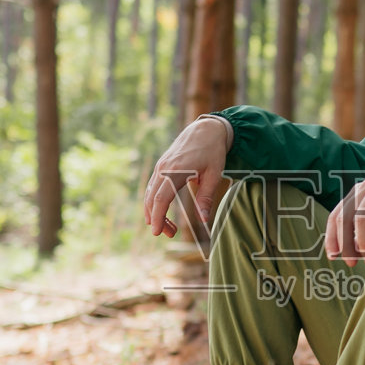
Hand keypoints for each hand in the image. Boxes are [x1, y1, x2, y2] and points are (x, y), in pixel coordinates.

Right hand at [143, 117, 230, 237]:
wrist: (206, 129)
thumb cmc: (213, 152)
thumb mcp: (214, 175)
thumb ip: (206, 197)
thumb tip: (203, 219)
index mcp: (176, 171)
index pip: (161, 200)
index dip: (158, 218)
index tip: (158, 233)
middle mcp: (164, 169)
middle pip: (152, 200)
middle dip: (157, 220)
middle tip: (169, 235)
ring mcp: (161, 166)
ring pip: (150, 194)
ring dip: (155, 212)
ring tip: (169, 227)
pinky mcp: (161, 166)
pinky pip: (152, 187)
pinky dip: (154, 201)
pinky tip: (161, 211)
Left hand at [325, 174, 364, 265]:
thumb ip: (363, 235)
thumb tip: (344, 254)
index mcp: (356, 194)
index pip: (335, 216)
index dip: (331, 237)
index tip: (332, 256)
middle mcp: (363, 188)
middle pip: (344, 218)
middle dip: (346, 244)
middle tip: (350, 263)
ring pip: (360, 219)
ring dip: (363, 243)